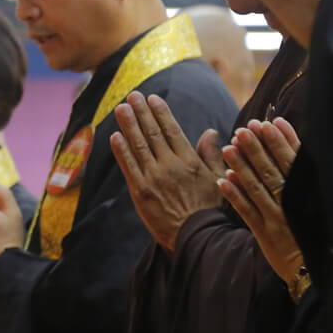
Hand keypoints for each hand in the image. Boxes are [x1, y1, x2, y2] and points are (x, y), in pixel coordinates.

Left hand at [111, 92, 223, 252]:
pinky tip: (114, 135)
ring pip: (138, 145)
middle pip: (152, 133)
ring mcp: (153, 177)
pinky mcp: (139, 191)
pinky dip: (121, 149)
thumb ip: (211, 155)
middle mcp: (170, 165)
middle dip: (141, 112)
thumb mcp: (217, 180)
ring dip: (128, 124)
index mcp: (189, 161)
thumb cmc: (208, 210)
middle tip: (133, 95)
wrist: (194, 237)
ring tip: (121, 108)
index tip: (152, 98)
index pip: (172, 130)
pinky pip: (128, 165)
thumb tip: (210, 132)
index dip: (160, 113)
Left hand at [217, 118, 303, 283]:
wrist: (316, 273)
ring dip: (243, 168)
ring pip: (259, 190)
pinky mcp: (266, 235)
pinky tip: (223, 179)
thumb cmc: (317, 231)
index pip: (295, 164)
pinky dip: (236, 196)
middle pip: (274, 173)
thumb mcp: (318, 203)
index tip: (269, 122)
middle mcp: (294, 206)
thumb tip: (292, 144)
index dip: (282, 142)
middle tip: (244, 128)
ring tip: (229, 147)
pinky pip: (248, 213)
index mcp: (310, 195)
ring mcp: (279, 221)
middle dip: (258, 149)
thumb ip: (304, 176)